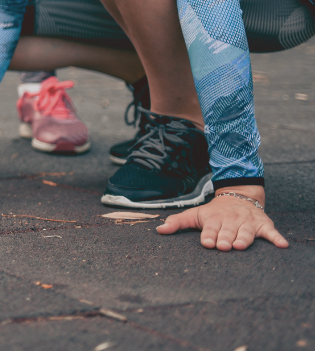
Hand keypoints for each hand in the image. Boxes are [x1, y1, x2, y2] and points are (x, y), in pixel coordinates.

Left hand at [157, 187, 288, 250]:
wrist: (238, 196)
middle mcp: (231, 220)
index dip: (209, 235)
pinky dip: (277, 238)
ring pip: (246, 231)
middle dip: (225, 238)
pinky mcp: (263, 224)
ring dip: (244, 238)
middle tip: (224, 246)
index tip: (206, 242)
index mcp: (214, 219)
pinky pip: (271, 232)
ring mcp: (247, 222)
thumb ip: (177, 222)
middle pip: (228, 231)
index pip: (210, 228)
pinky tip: (282, 245)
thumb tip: (158, 231)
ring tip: (240, 245)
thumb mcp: (195, 215)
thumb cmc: (214, 212)